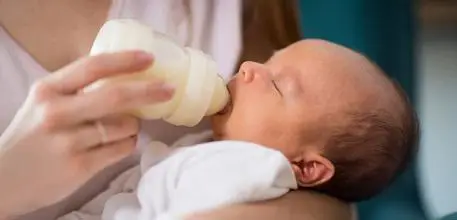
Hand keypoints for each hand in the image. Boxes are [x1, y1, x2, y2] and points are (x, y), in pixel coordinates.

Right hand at [0, 51, 173, 217]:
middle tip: (168, 89)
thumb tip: (122, 76)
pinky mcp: (79, 166)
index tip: (149, 59)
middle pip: (115, 96)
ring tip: (127, 126)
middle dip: (149, 91)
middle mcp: (56, 113)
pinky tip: (122, 142)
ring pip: (124, 126)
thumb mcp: (44, 104)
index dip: (125, 60)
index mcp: (48, 90)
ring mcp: (68, 142)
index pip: (93, 66)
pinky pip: (122, 149)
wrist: (4, 179)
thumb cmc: (31, 137)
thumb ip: (75, 89)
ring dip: (135, 124)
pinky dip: (129, 143)